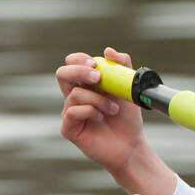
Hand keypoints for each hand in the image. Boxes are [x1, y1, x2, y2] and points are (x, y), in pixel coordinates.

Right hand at [57, 47, 147, 176]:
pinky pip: (73, 112)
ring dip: (98, 99)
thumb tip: (108, 50)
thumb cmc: (128, 117)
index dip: (79, 59)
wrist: (132, 144)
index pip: (72, 63)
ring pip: (74, 94)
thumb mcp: (128, 88)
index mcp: (86, 84)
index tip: (95, 63)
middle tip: (98, 78)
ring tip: (113, 109)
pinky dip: (91, 111)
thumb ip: (122, 66)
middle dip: (79, 71)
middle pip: (62, 73)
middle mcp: (75, 96)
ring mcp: (70, 112)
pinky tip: (102, 118)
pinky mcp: (69, 129)